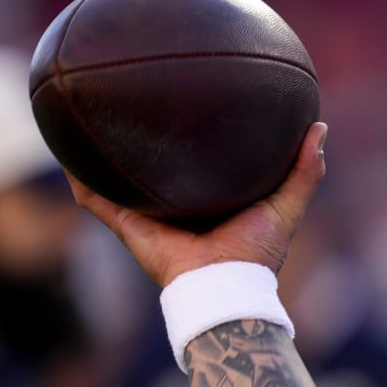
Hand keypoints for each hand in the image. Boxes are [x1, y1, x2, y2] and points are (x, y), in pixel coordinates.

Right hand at [65, 122, 327, 287]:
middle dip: (142, 141)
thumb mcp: (286, 205)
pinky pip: (95, 199)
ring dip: (101, 155)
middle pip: (154, 168)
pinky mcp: (126, 226)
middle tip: (134, 101)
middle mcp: (175, 206)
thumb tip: (320, 128)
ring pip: (117, 180)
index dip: (193, 138)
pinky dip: (79, 179)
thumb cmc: (257, 253)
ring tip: (87, 119)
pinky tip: (67, 153)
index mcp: (209, 200)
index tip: (192, 104)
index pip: (198, 163)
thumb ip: (304, 171)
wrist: (224, 285)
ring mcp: (147, 215)